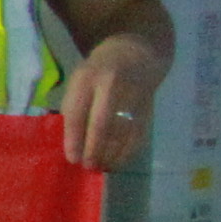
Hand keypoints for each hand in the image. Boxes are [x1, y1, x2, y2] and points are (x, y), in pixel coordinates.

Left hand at [63, 37, 161, 168]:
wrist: (136, 54)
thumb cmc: (98, 72)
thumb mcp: (78, 81)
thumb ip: (74, 107)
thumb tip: (72, 144)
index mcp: (87, 78)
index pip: (78, 112)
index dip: (75, 138)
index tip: (72, 158)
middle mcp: (111, 86)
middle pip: (102, 123)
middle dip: (94, 149)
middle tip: (88, 166)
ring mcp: (133, 96)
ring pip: (123, 131)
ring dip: (112, 154)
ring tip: (102, 167)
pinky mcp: (148, 106)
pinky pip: (139, 133)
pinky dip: (129, 151)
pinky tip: (119, 161)